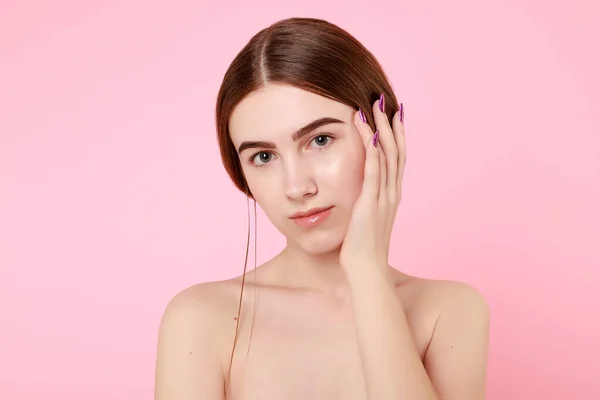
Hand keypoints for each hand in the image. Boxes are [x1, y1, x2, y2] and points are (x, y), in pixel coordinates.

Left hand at [339, 95, 405, 274]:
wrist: (366, 270)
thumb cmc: (363, 247)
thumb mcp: (367, 218)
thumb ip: (367, 201)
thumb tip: (359, 192)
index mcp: (392, 194)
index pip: (397, 157)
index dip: (395, 133)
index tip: (392, 112)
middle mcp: (392, 192)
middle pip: (395, 150)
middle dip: (389, 123)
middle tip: (383, 100)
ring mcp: (384, 197)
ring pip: (385, 156)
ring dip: (379, 129)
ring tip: (372, 107)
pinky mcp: (371, 203)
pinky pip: (373, 172)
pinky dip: (371, 151)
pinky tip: (368, 133)